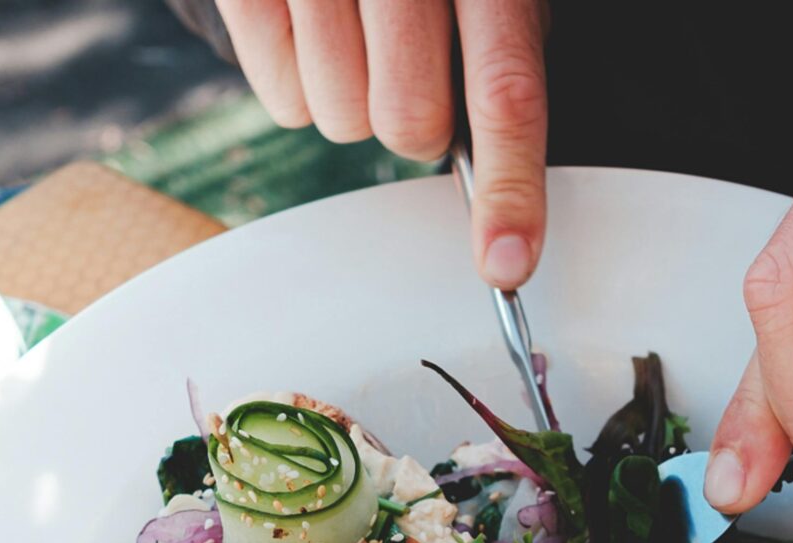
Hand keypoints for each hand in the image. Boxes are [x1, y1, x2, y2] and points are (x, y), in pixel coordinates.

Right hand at [216, 0, 548, 287]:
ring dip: (351, 102)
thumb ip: (500, 62)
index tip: (507, 263)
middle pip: (407, 122)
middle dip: (414, 122)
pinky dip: (300, 84)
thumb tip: (501, 194)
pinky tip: (313, 29)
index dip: (511, 186)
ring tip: (357, 37)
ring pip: (337, 120)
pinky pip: (281, 97)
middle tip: (409, 67)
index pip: (505, 89)